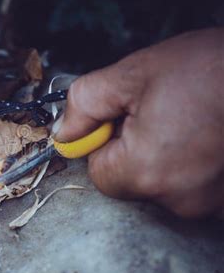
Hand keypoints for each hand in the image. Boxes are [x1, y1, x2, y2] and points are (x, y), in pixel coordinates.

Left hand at [53, 28, 223, 217]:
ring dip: (165, 156)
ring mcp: (208, 203)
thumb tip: (64, 132)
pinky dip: (190, 163)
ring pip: (162, 183)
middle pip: (131, 181)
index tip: (122, 120)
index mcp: (147, 171)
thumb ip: (85, 104)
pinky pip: (190, 185)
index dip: (104, 144)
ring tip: (188, 121)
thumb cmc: (210, 69)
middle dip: (134, 148)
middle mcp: (179, 198)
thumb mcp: (132, 75)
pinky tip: (204, 136)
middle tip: (160, 113)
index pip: (99, 174)